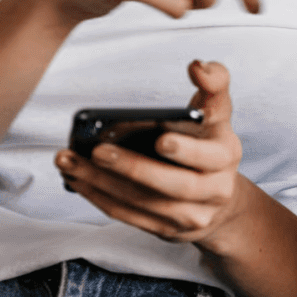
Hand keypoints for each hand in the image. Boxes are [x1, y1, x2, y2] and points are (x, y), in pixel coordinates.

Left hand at [56, 59, 255, 245]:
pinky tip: (78, 179)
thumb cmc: (209, 145)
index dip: (185, 150)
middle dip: (131, 169)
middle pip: (171, 185)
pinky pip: (130, 217)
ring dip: (103, 184)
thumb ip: (213, 84)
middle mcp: (214, 190)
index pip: (208, 156)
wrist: (220, 198)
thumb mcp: (218, 113)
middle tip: (97, 151)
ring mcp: (190, 216)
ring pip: (143, 203)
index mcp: (225, 156)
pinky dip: (100, 199)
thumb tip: (197, 66)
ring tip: (71, 163)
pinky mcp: (166, 230)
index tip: (160, 139)